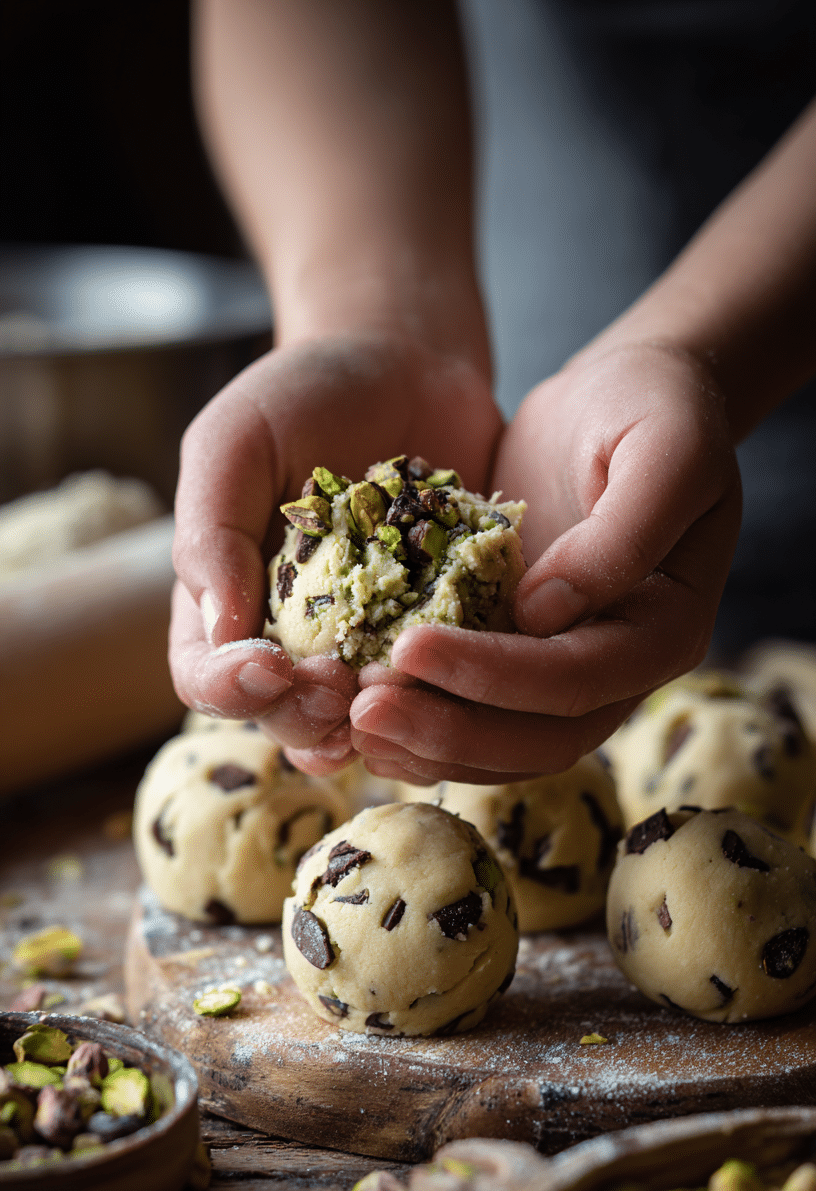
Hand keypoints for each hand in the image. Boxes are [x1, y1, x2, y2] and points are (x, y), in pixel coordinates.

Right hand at [169, 330, 501, 773]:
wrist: (407, 363)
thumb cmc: (302, 396)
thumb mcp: (235, 442)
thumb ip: (212, 531)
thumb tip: (219, 631)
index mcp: (229, 606)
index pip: (208, 677)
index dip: (229, 689)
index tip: (266, 666)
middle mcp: (297, 642)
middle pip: (285, 718)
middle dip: (306, 716)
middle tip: (338, 687)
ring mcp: (372, 646)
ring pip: (364, 722)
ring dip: (375, 726)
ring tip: (393, 698)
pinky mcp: (445, 636)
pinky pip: (445, 687)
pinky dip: (449, 696)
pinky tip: (459, 683)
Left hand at [350, 341, 741, 782]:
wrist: (628, 397)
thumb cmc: (655, 408)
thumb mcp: (663, 449)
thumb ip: (622, 532)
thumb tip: (544, 613)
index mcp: (665, 630)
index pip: (575, 679)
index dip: (492, 675)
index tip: (410, 645)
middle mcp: (619, 670)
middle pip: (537, 737)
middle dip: (448, 729)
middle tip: (364, 707)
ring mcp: (567, 672)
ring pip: (502, 745)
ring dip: (427, 743)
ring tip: (352, 720)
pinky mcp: (520, 657)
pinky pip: (475, 717)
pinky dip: (421, 729)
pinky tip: (358, 718)